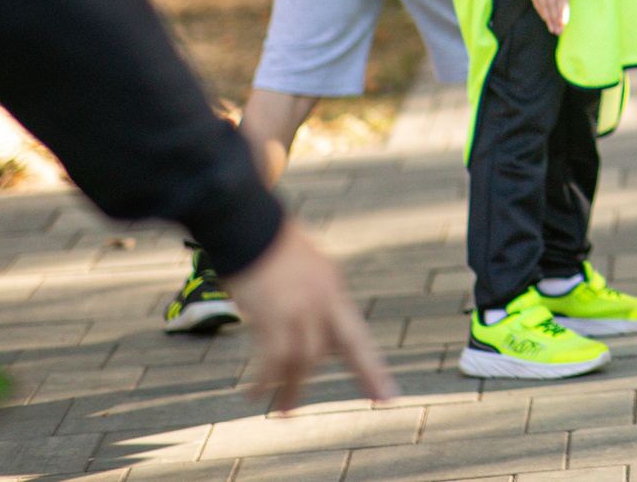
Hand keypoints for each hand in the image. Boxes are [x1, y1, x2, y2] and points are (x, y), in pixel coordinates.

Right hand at [220, 218, 396, 411]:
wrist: (248, 224)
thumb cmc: (269, 247)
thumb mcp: (305, 271)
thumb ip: (315, 303)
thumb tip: (315, 343)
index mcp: (333, 288)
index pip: (356, 335)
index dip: (372, 366)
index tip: (388, 394)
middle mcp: (324, 299)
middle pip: (347, 347)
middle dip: (368, 374)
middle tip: (379, 401)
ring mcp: (299, 308)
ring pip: (304, 361)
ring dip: (292, 390)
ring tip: (284, 413)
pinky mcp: (271, 315)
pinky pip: (271, 359)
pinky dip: (264, 381)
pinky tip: (254, 395)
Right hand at [522, 0, 578, 35]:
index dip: (562, 12)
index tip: (564, 23)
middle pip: (552, 5)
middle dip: (556, 20)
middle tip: (559, 32)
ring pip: (543, 5)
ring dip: (548, 18)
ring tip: (552, 30)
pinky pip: (535, 0)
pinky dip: (540, 10)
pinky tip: (544, 17)